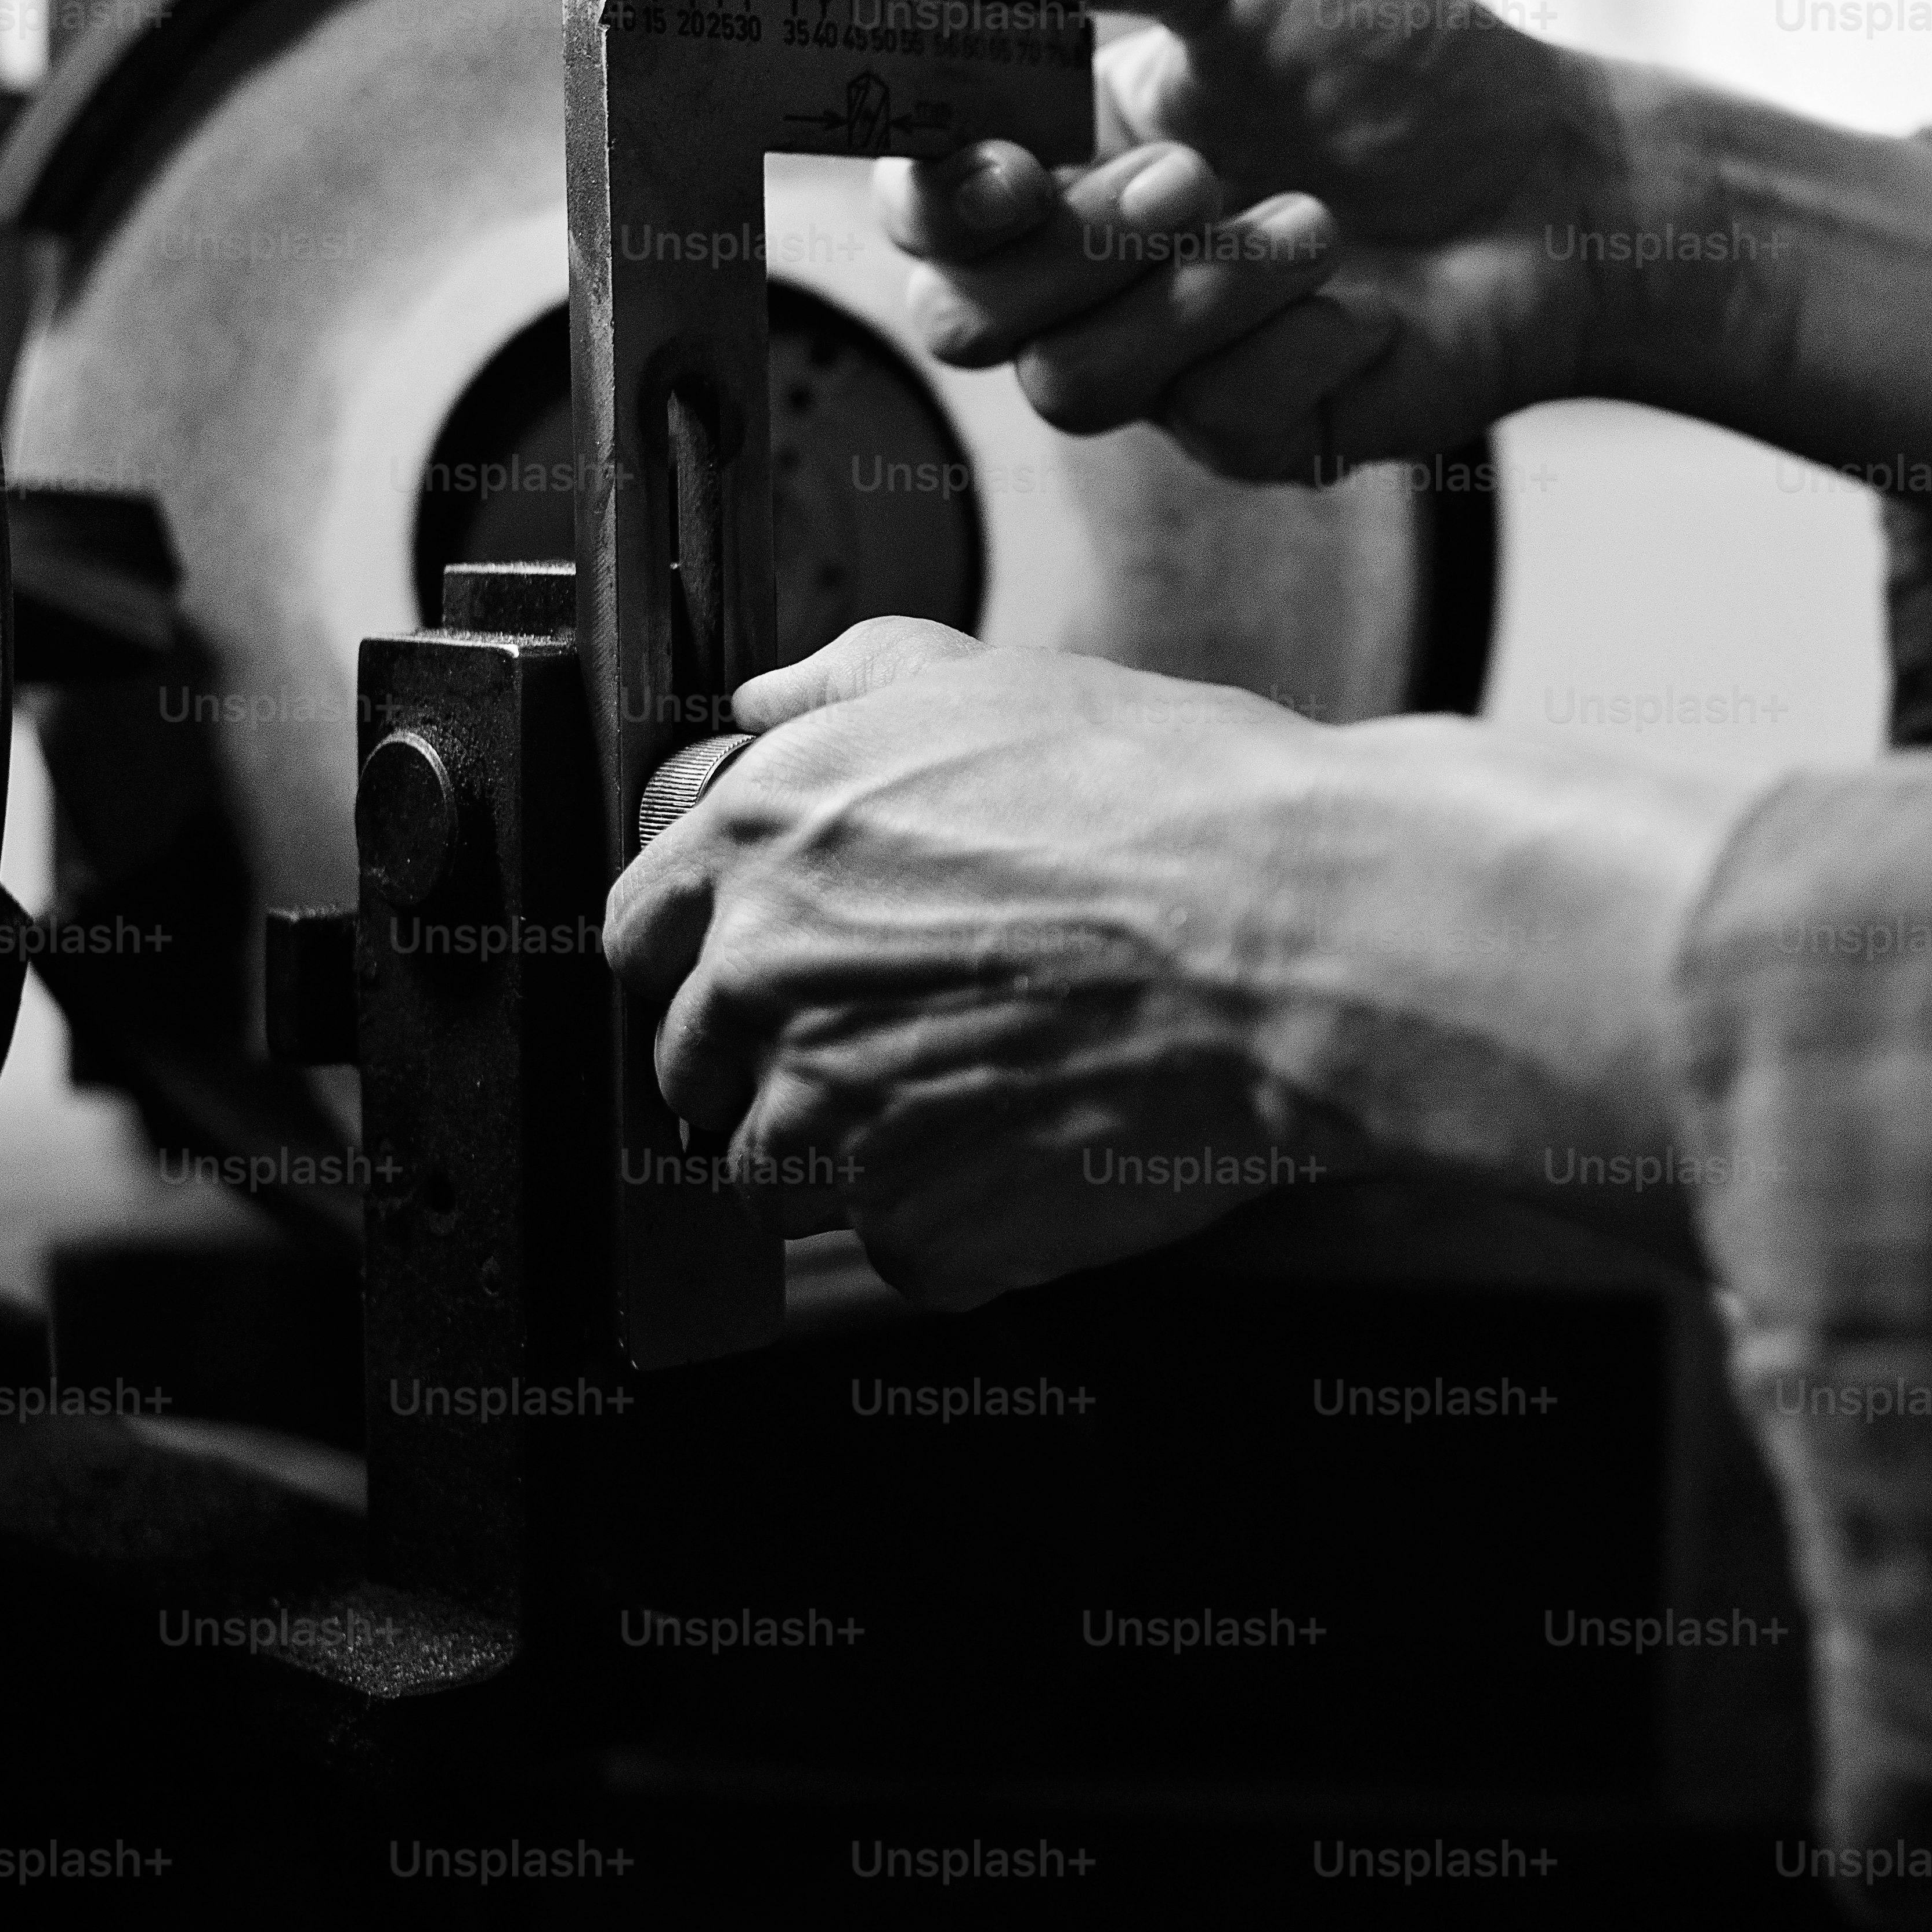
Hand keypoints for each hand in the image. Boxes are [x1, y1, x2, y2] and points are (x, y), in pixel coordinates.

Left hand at [601, 617, 1381, 1300]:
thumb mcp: (984, 680)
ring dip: (860, 1150)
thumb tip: (768, 699)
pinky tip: (1041, 1148)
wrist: (1292, 938)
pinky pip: (901, 1251)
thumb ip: (843, 686)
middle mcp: (765, 985)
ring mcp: (832, 1123)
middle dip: (778, 1059)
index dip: (705, 954)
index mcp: (756, 846)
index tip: (771, 967)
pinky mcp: (917, 1230)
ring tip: (986, 1092)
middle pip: (699, 1067)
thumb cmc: (1167, 806)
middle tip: (909, 1032)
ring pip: (782, 1174)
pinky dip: (961, 1223)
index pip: (640, 937)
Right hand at [874, 0, 1619, 481]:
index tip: (1006, 155)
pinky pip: (1211, 422)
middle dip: (1072, 247)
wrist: (1556, 179)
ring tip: (1317, 224)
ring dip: (1197, 296)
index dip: (930, 194)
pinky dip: (1298, 344)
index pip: (924, 206)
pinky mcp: (1248, 438)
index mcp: (1067, 151)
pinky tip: (1370, 303)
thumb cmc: (1404, 62)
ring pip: (1073, 387)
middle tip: (1193, 174)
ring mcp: (1165, 366)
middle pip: (965, 316)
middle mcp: (1095, 272)